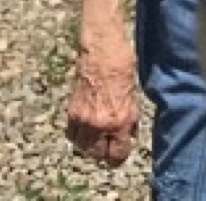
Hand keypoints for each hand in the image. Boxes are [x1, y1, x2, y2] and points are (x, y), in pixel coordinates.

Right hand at [65, 42, 139, 167]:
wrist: (102, 51)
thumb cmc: (123, 67)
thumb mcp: (134, 96)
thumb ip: (130, 118)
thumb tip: (128, 134)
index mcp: (120, 120)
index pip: (117, 154)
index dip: (120, 155)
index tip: (122, 151)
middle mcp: (100, 125)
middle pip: (98, 156)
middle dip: (105, 153)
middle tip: (110, 145)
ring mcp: (83, 120)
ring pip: (83, 148)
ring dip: (91, 146)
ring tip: (98, 137)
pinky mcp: (71, 113)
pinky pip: (72, 135)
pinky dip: (79, 135)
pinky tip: (86, 128)